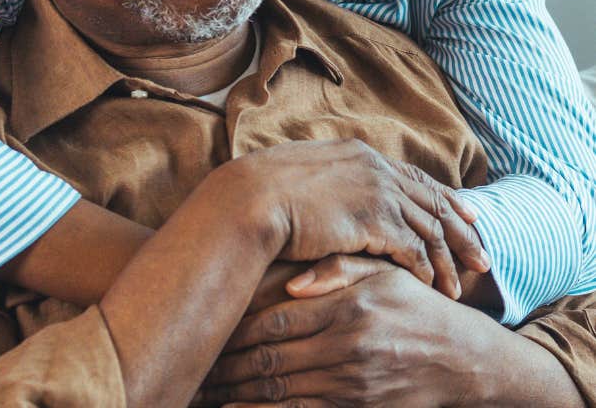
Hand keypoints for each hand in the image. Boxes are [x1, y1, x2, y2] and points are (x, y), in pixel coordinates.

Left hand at [201, 259, 490, 406]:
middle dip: (228, 364)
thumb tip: (291, 283)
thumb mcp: (383, 272)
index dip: (237, 327)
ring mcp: (353, 385)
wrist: (464, 359)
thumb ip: (338, 268)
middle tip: (196, 364)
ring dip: (238, 391)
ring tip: (205, 389)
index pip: (276, 320)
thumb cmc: (415, 305)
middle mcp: (348, 347)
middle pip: (271, 358)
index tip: (210, 328)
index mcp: (347, 306)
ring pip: (281, 390)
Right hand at [234, 139, 488, 298]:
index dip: (445, 198)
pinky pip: (413, 249)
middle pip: (434, 202)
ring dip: (448, 260)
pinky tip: (432, 288)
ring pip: (430, 229)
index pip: (415, 177)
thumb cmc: (265, 191)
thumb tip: (332, 191)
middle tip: (483, 258)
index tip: (468, 215)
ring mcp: (377, 192)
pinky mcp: (373, 220)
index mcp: (361, 154)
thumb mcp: (304, 174)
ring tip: (460, 288)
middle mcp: (376, 168)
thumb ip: (331, 180)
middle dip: (462, 232)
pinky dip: (426, 270)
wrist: (253, 198)